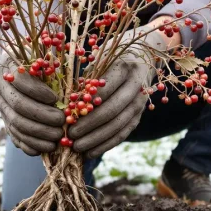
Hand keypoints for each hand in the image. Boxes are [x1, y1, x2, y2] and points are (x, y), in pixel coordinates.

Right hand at [0, 51, 65, 155]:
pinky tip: (46, 148)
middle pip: (19, 106)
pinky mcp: (7, 125)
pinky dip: (31, 145)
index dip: (38, 91)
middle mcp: (2, 91)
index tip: (55, 98)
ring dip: (39, 134)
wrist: (18, 74)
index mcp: (10, 70)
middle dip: (42, 116)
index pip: (20, 81)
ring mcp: (3, 110)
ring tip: (58, 137)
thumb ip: (54, 68)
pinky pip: (16, 138)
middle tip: (61, 121)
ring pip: (17, 125)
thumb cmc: (38, 66)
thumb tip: (70, 87)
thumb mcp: (43, 60)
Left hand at [68, 23, 178, 158]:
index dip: (86, 104)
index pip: (105, 89)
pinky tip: (91, 152)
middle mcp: (137, 86)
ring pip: (119, 125)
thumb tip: (68, 103)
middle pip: (112, 110)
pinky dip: (107, 144)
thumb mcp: (100, 60)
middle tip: (71, 135)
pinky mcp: (139, 116)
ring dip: (97, 139)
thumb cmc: (112, 58)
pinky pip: (123, 133)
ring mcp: (141, 103)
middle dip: (90, 125)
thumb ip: (86, 79)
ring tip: (78, 148)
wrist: (143, 58)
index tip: (67, 115)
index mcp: (125, 67)